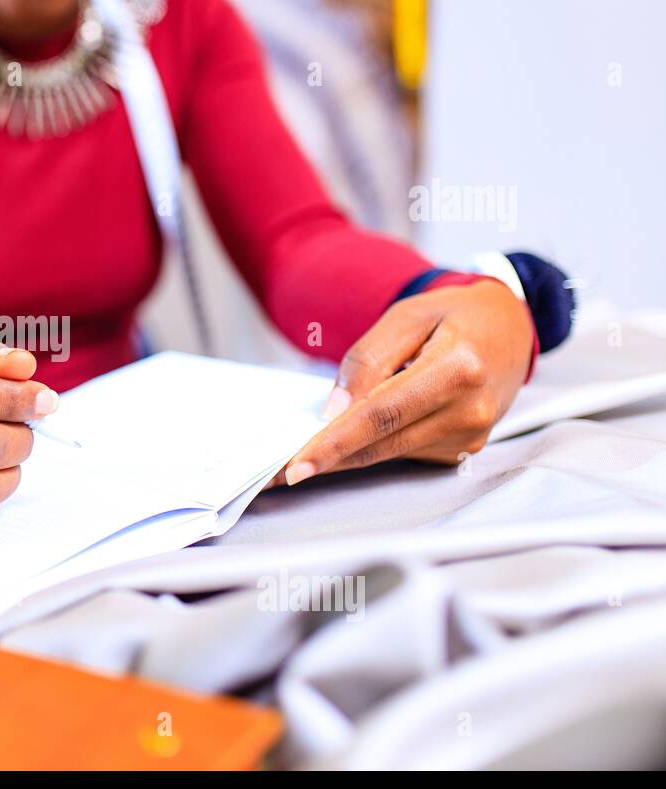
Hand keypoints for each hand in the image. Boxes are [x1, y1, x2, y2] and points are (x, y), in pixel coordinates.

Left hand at [277, 279, 533, 485]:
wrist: (509, 326)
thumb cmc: (453, 316)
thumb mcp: (405, 317)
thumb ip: (367, 361)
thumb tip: (334, 413)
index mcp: (458, 369)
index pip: (381, 415)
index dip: (334, 442)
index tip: (295, 465)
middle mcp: (470, 411)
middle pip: (382, 442)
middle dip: (327, 458)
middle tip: (278, 472)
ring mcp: (471, 435)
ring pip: (389, 453)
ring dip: (344, 457)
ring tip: (301, 458)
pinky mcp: (465, 448)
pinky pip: (405, 452)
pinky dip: (373, 448)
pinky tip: (349, 441)